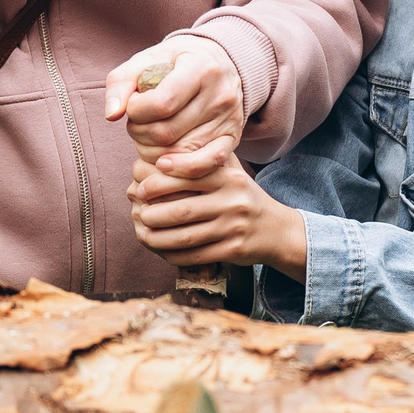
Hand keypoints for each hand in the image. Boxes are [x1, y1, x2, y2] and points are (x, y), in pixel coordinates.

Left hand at [105, 41, 244, 179]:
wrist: (219, 64)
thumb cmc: (176, 62)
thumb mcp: (147, 59)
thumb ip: (121, 83)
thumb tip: (112, 114)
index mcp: (201, 68)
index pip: (161, 103)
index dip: (136, 111)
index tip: (133, 105)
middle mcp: (220, 94)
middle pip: (167, 132)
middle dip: (140, 134)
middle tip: (137, 124)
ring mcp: (229, 119)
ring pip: (182, 151)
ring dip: (153, 152)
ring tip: (148, 137)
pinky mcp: (233, 137)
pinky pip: (208, 163)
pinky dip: (182, 170)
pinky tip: (164, 165)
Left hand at [128, 152, 304, 274]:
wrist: (275, 229)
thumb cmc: (241, 196)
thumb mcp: (230, 171)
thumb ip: (201, 159)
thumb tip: (156, 156)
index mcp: (229, 177)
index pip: (188, 176)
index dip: (158, 181)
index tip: (140, 186)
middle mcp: (234, 201)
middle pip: (181, 209)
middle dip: (152, 213)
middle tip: (138, 213)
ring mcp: (234, 228)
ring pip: (185, 237)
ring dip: (157, 237)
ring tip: (143, 232)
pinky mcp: (233, 251)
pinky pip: (195, 256)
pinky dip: (173, 255)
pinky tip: (162, 250)